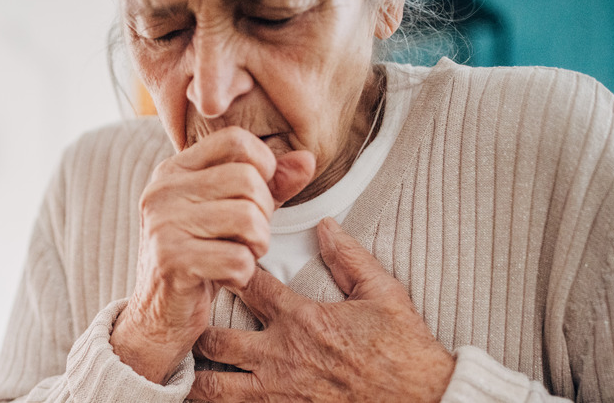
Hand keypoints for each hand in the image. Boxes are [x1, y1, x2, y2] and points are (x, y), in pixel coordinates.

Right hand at [110, 127, 314, 382]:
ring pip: (248, 218)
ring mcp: (163, 223)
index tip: (257, 197)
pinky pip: (238, 259)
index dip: (263, 166)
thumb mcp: (236, 213)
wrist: (158, 317)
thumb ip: (272, 184)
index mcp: (175, 170)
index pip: (235, 140)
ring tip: (237, 257)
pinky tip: (223, 278)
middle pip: (248, 179)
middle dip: (263, 215)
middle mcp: (163, 190)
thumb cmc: (202, 258)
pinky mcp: (171, 260)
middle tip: (246, 239)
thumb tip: (307, 159)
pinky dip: (243, 274)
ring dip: (256, 246)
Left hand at [189, 217, 455, 401]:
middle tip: (192, 323)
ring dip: (198, 376)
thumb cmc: (404, 351)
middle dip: (198, 330)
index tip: (218, 265)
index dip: (228, 270)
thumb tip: (326, 227)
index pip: (248, 285)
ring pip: (212, 388)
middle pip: (214, 340)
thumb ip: (350, 259)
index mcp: (302, 319)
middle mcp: (282, 357)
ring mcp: (279, 395)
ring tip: (189, 367)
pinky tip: (212, 398)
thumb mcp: (384, 294)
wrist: (425, 401)